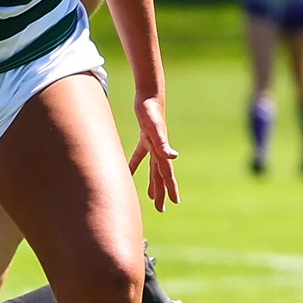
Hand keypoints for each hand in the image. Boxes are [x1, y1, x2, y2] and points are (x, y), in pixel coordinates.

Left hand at [126, 94, 178, 211]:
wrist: (150, 93)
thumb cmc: (150, 110)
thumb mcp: (154, 127)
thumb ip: (162, 143)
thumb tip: (174, 157)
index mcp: (161, 151)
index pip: (167, 174)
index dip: (170, 188)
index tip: (175, 202)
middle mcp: (159, 149)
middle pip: (160, 175)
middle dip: (162, 192)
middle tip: (162, 209)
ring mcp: (153, 143)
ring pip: (152, 168)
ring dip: (152, 182)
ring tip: (151, 196)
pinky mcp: (145, 137)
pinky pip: (140, 155)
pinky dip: (134, 165)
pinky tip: (127, 172)